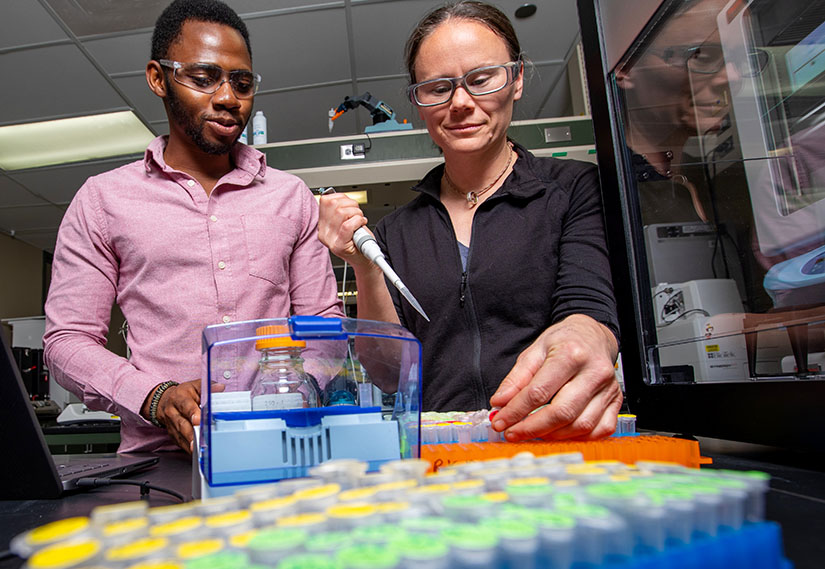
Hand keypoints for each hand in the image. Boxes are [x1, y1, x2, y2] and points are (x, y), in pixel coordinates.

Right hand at [154, 379, 224, 452]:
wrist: (165, 402)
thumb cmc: (184, 394)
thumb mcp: (195, 386)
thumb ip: (208, 386)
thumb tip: (220, 388)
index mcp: (179, 397)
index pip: (186, 405)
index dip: (192, 412)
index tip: (198, 419)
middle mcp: (172, 411)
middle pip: (182, 423)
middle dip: (190, 432)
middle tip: (198, 439)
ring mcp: (171, 424)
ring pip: (180, 434)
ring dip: (189, 442)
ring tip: (197, 448)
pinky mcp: (172, 434)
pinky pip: (179, 442)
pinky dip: (187, 448)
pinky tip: (195, 452)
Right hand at [317, 193, 370, 267]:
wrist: (366, 261)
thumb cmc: (358, 241)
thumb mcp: (346, 222)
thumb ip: (340, 209)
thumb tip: (339, 196)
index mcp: (322, 224)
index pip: (325, 200)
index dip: (342, 197)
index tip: (350, 204)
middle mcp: (323, 232)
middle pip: (334, 204)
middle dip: (351, 205)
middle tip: (357, 214)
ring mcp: (330, 240)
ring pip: (341, 213)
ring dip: (357, 213)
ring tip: (359, 221)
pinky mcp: (339, 246)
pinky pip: (347, 225)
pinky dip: (358, 221)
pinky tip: (361, 224)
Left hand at [489, 314, 621, 440]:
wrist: (594, 335)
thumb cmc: (565, 341)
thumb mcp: (535, 350)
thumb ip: (516, 378)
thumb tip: (500, 402)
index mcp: (570, 354)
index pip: (539, 392)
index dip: (516, 411)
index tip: (500, 421)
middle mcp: (594, 372)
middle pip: (561, 412)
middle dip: (532, 428)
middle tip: (512, 432)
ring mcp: (609, 388)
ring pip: (581, 425)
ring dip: (552, 435)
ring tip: (532, 432)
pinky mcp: (616, 401)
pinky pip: (600, 430)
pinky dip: (578, 438)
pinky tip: (560, 433)